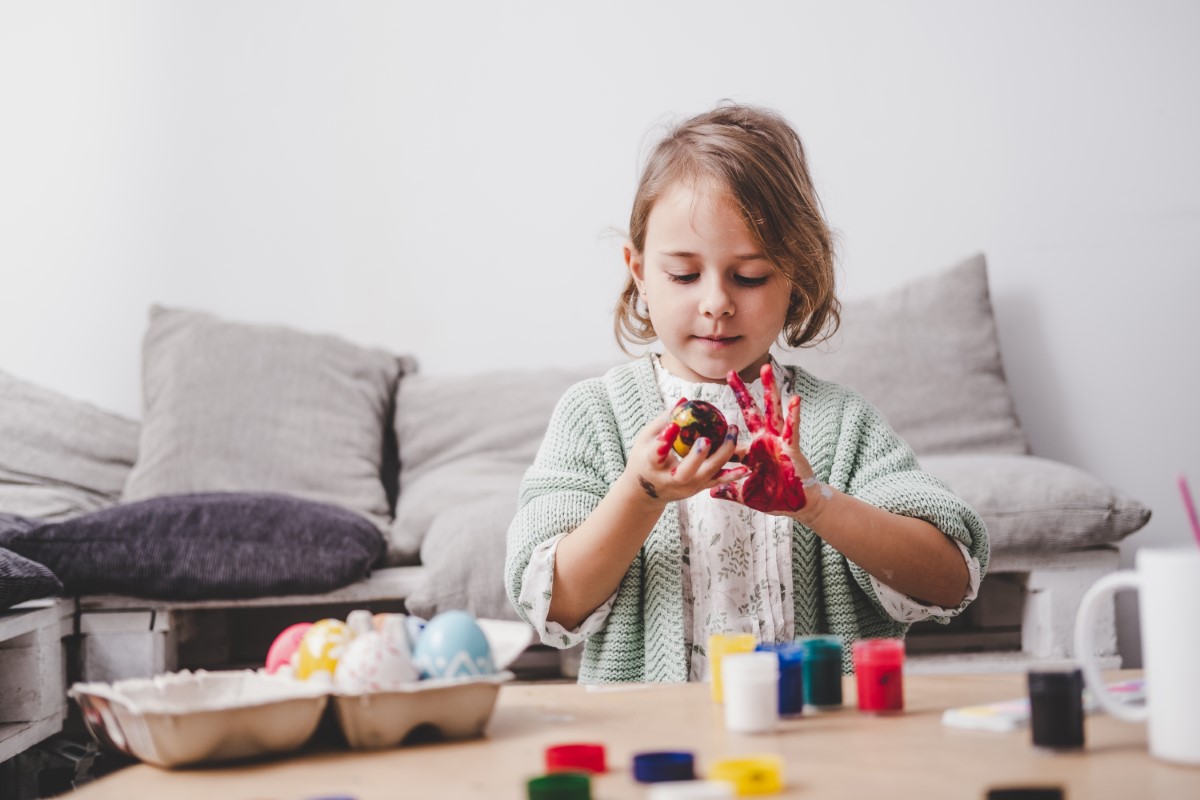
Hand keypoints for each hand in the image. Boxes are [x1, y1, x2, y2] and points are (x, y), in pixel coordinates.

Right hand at [620, 398, 749, 506]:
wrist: (646, 493)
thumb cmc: (645, 459)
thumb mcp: (645, 439)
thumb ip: (663, 420)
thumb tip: (684, 400)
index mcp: (651, 466)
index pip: (656, 455)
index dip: (664, 441)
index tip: (674, 425)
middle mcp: (669, 480)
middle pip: (685, 473)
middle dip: (696, 457)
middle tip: (707, 439)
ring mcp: (686, 487)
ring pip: (707, 475)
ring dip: (722, 455)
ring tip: (732, 432)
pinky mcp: (699, 489)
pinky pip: (718, 481)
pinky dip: (733, 475)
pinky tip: (746, 466)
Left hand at [711, 363, 822, 516]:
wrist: (797, 506)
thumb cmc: (774, 498)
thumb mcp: (745, 493)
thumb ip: (729, 489)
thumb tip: (711, 492)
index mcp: (752, 449)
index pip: (733, 431)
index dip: (721, 423)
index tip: (706, 408)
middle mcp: (764, 439)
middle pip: (752, 410)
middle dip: (742, 391)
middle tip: (730, 372)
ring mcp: (778, 440)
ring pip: (773, 410)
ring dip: (770, 389)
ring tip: (767, 369)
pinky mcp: (791, 447)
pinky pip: (791, 428)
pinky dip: (794, 414)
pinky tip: (795, 398)